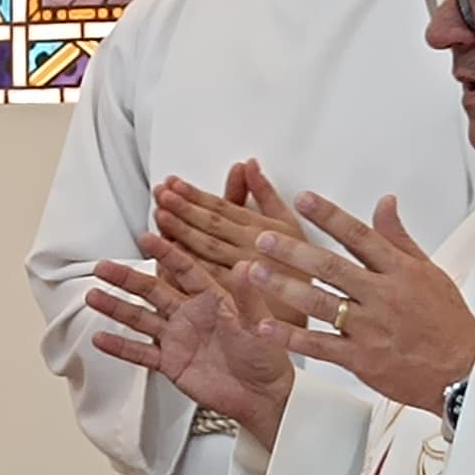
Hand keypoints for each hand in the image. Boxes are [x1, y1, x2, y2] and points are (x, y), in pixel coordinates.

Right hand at [87, 255, 293, 437]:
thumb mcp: (260, 323)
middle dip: (127, 278)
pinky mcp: (170, 363)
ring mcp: (177, 338)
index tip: (148, 236)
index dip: (166, 253)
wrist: (263, 396)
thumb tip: (246, 266)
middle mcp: (190, 314)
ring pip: (140, 318)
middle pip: (152, 291)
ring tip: (93, 296)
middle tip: (103, 266)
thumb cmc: (268, 357)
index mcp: (212, 298)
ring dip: (116, 307)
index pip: (184, 269)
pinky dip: (120, 347)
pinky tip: (100, 338)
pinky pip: (141, 353)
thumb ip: (247, 296)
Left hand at [147, 166, 297, 300]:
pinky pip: (209, 279)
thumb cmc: (296, 267)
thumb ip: (265, 194)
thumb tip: (248, 165)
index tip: (175, 184)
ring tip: (160, 216)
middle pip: (210, 226)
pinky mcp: (238, 297)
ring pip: (206, 250)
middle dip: (183, 208)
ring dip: (180, 232)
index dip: (195, 195)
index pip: (222, 208)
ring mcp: (244, 273)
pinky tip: (167, 256)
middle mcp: (252, 248)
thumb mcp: (288, 226)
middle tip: (161, 195)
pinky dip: (188, 266)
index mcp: (262, 229)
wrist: (314, 309)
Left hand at [248, 193, 474, 415]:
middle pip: (332, 267)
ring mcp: (371, 328)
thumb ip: (398, 238)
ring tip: (253, 271)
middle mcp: (383, 296)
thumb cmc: (448, 323)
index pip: (360, 236)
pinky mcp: (361, 359)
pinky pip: (320, 346)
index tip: (304, 199)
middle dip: (294, 250)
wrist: (463, 373)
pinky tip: (265, 325)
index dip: (330, 216)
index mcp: (400, 272)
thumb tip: (384, 203)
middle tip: (263, 237)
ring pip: (320, 302)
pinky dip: (291, 336)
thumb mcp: (429, 272)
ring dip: (284, 286)